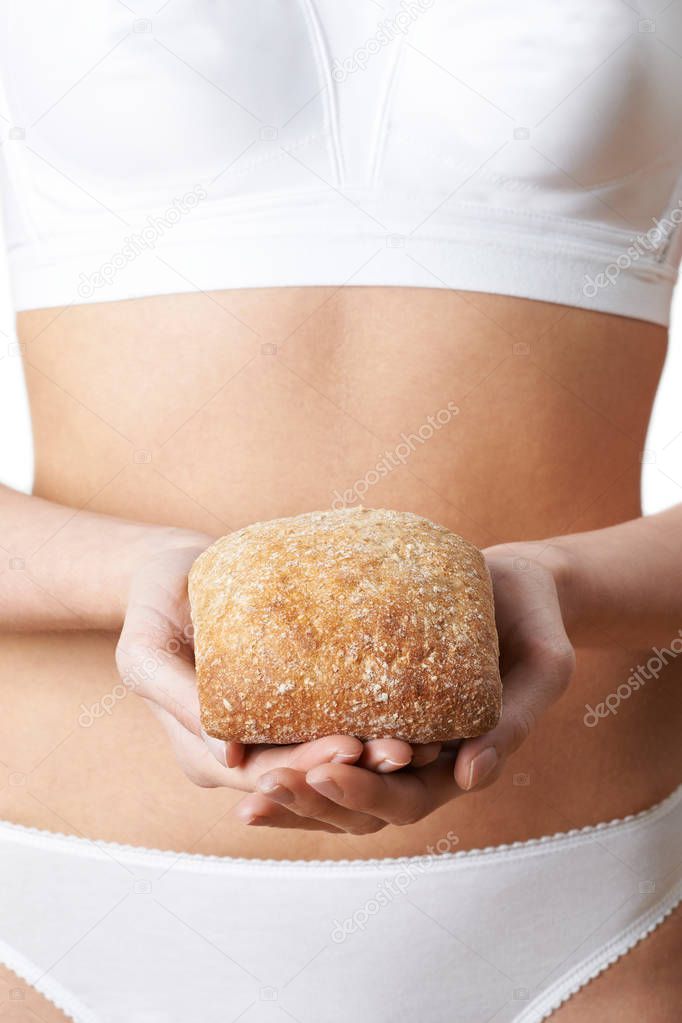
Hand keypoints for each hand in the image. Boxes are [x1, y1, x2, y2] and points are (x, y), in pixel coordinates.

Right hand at [114, 535, 440, 796]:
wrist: (174, 573)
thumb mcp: (145, 650)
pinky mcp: (294, 708)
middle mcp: (245, 757)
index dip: (309, 768)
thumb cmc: (154, 604)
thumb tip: (228, 756)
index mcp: (206, 754)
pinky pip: (336, 725)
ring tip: (424, 741)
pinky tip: (415, 712)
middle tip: (404, 749)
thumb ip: (179, 699)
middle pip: (308, 779)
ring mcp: (272, 735)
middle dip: (357, 772)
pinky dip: (373, 726)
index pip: (265, 776)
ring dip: (376, 759)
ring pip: (331, 764)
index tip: (352, 747)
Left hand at [235, 539, 575, 832]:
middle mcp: (417, 760)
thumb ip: (515, 720)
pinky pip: (322, 732)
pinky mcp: (365, 702)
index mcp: (457, 762)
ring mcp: (388, 734)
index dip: (365, 795)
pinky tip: (244, 739)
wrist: (514, 585)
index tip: (324, 774)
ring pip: (333, 779)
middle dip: (311, 801)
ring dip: (291, 787)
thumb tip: (472, 778)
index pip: (407, 799)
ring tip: (244, 781)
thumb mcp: (543, 666)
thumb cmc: (534, 620)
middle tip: (265, 787)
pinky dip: (285, 743)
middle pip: (358, 804)